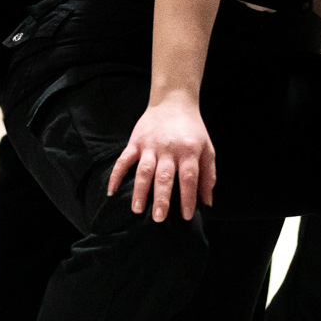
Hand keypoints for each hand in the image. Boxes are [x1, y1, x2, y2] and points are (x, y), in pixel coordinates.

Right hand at [110, 93, 216, 220]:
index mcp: (189, 151)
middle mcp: (169, 149)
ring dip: (140, 191)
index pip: (189, 177)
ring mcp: (150, 145)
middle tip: (159, 219)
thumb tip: (207, 203)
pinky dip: (116, 175)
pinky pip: (123, 160)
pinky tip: (111, 191)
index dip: (188, 197)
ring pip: (144, 171)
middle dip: (161, 199)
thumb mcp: (207, 149)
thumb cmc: (192, 130)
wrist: (173, 101)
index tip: (186, 216)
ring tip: (137, 209)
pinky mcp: (135, 142)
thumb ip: (208, 175)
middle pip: (164, 177)